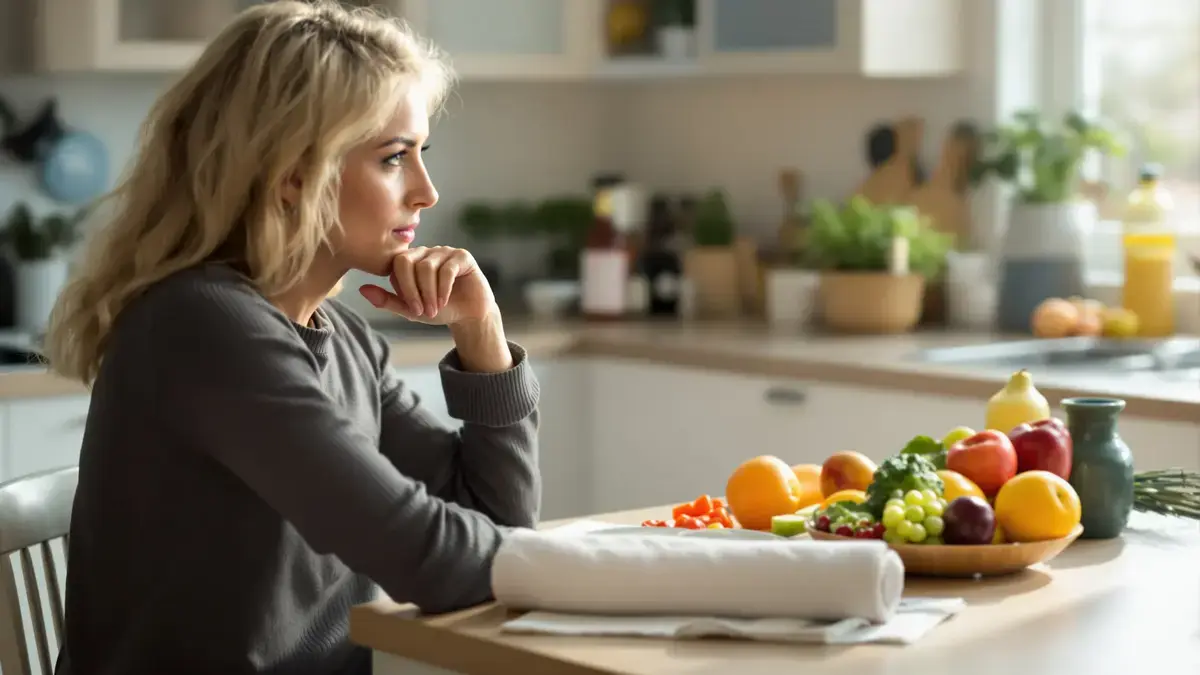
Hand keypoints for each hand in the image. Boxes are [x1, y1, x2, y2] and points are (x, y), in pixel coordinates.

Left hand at [358, 246, 496, 325]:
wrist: (469, 315)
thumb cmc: (439, 309)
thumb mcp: (410, 309)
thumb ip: (387, 300)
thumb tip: (361, 289)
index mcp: (411, 260)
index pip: (397, 264)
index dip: (403, 288)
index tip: (412, 309)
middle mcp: (426, 252)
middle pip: (409, 262)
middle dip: (414, 291)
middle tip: (423, 310)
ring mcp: (444, 251)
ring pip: (427, 267)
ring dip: (430, 293)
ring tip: (435, 309)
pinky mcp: (462, 256)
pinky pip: (447, 269)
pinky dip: (443, 289)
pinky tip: (445, 301)